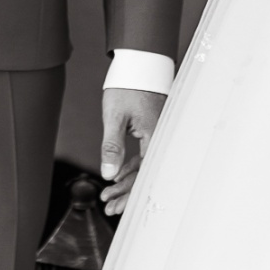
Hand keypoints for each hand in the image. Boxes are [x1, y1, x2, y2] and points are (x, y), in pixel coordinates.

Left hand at [99, 87, 165, 216]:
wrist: (138, 62)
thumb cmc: (127, 85)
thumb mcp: (115, 116)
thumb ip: (112, 146)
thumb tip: (109, 174)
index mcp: (155, 135)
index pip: (144, 174)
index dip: (130, 193)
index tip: (115, 206)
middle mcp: (160, 136)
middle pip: (146, 173)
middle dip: (127, 193)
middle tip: (109, 207)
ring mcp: (158, 133)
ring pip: (144, 165)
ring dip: (127, 182)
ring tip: (109, 196)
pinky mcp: (153, 129)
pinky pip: (144, 154)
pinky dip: (130, 167)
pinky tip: (117, 176)